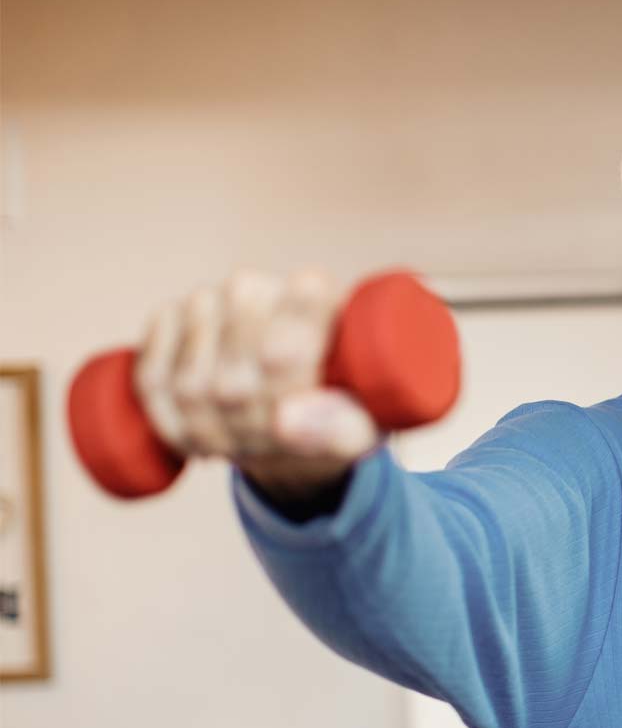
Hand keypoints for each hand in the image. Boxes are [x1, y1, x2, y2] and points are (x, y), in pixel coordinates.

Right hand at [135, 269, 378, 505]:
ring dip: (213, 434)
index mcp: (314, 294)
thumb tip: (286, 422)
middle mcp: (252, 286)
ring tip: (244, 440)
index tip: (296, 422)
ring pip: (190, 386)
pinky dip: (172, 425)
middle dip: (250, 429)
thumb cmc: (338, 409)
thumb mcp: (365, 426)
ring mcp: (203, 300)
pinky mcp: (163, 320)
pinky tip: (201, 437)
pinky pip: (150, 382)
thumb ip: (344, 427)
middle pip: (233, 379)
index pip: (285, 349)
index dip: (283, 403)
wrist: (292, 405)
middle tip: (270, 442)